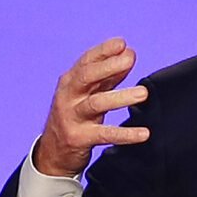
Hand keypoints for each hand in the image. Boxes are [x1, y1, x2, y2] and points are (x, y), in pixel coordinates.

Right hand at [34, 37, 149, 177]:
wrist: (53, 153)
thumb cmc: (75, 116)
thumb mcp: (88, 93)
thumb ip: (108, 76)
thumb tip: (129, 55)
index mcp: (70, 82)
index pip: (86, 61)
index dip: (103, 51)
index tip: (122, 43)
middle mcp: (68, 96)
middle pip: (86, 77)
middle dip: (108, 66)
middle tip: (130, 59)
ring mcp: (72, 117)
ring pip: (96, 104)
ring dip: (120, 97)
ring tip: (143, 94)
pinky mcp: (79, 138)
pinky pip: (104, 135)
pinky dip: (125, 134)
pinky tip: (143, 133)